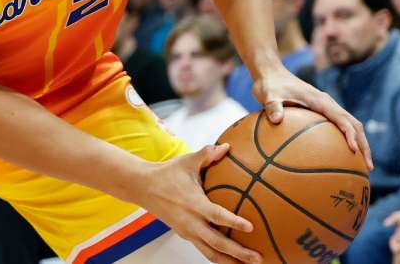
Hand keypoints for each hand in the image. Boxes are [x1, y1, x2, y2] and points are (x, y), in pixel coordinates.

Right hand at [137, 144, 260, 263]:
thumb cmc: (165, 173)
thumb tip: (227, 147)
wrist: (142, 186)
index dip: (233, 222)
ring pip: (210, 253)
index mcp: (193, 203)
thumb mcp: (186, 162)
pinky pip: (204, 250)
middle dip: (239, 253)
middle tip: (258, 257)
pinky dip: (219, 257)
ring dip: (230, 261)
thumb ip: (207, 155)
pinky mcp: (185, 235)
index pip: (216, 215)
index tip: (250, 227)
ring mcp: (187, 231)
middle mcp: (190, 221)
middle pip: (217, 243)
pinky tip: (232, 259)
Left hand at [252, 66, 372, 170]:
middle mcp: (328, 104)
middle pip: (354, 125)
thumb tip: (276, 120)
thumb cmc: (269, 84)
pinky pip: (336, 129)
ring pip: (349, 127)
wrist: (270, 73)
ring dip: (358, 145)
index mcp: (321, 101)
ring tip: (360, 169)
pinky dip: (342, 143)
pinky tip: (335, 161)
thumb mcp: (268, 94)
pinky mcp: (319, 113)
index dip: (350, 135)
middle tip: (367, 168)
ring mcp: (325, 109)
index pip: (342, 119)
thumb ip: (272, 106)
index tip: (353, 151)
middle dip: (363, 146)